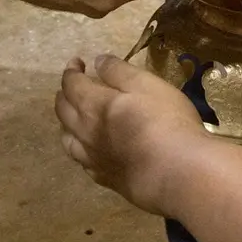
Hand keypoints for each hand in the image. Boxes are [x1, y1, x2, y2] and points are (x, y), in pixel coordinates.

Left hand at [55, 54, 207, 214]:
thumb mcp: (147, 84)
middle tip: (72, 85)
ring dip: (67, 124)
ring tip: (74, 117)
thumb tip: (97, 62)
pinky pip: (82, 163)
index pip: (72, 84)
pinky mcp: (106, 180)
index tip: (77, 62)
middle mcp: (86, 132)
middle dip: (64, 94)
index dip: (72, 71)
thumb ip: (119, 71)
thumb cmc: (165, 121)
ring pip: (67, 140)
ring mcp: (94, 159)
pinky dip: (80, 150)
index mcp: (94, 105)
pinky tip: (90, 150)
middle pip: (63, 111)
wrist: (178, 173)